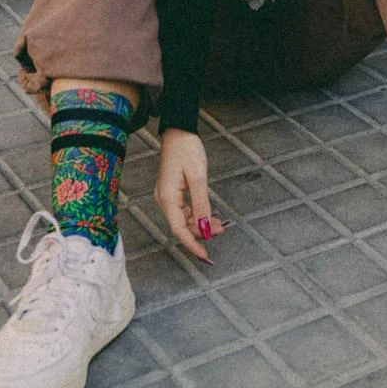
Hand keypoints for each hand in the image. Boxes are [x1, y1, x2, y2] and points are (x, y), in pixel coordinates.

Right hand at [154, 128, 225, 261]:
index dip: (192, 244)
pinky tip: (209, 215)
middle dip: (201, 232)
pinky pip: (184, 210)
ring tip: (220, 223)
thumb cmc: (186, 149)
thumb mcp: (198, 177)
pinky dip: (197, 214)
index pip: (179, 230)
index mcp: (167, 198)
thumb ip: (201, 204)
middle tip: (222, 229)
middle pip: (182, 226)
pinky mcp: (172, 192)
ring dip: (201, 223)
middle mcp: (164, 200)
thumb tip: (204, 228)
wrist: (178, 131)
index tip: (205, 256)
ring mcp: (167, 196)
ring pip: (184, 219)